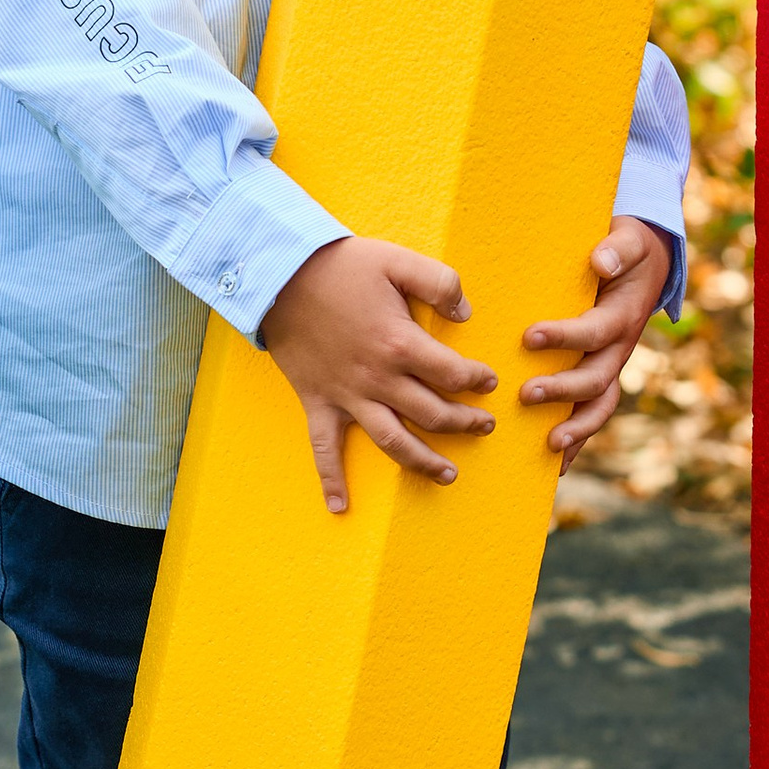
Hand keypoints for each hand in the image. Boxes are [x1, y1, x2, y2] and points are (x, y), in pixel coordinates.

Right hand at [259, 233, 497, 516]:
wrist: (280, 275)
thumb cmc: (341, 266)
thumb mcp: (398, 260)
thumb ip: (440, 283)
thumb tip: (467, 313)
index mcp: (401, 344)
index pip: (453, 374)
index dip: (477, 379)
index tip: (488, 382)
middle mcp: (378, 379)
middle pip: (433, 414)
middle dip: (465, 423)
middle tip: (484, 426)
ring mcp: (347, 396)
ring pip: (393, 441)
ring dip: (423, 462)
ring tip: (449, 475)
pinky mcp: (318, 402)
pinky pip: (324, 449)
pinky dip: (331, 480)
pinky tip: (341, 507)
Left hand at [519, 217, 672, 467]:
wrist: (648, 265)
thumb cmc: (628, 250)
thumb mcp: (629, 239)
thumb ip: (618, 248)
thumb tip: (600, 260)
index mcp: (622, 317)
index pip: (595, 332)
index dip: (565, 337)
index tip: (529, 337)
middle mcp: (619, 349)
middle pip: (596, 379)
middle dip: (562, 390)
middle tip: (524, 394)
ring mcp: (611, 368)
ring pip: (598, 407)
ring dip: (575, 430)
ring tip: (548, 446)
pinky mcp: (601, 378)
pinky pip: (590, 415)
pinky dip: (576, 443)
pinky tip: (552, 466)